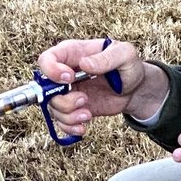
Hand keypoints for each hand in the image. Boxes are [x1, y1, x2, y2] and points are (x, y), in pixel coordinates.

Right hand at [35, 38, 164, 136]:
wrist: (135, 89)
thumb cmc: (128, 66)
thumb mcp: (125, 55)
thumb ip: (106, 57)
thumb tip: (85, 64)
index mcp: (72, 54)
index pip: (46, 60)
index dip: (52, 71)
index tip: (70, 78)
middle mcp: (65, 73)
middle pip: (46, 89)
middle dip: (62, 99)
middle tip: (83, 99)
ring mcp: (68, 92)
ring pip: (53, 107)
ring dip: (68, 115)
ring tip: (88, 114)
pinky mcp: (74, 109)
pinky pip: (61, 121)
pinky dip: (69, 127)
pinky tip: (83, 126)